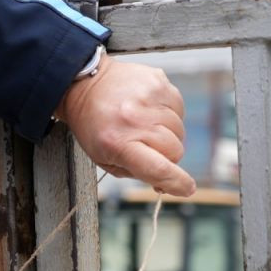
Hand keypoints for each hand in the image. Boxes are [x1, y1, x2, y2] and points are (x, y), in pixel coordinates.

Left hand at [55, 53, 195, 196]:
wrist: (84, 84)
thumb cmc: (93, 125)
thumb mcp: (104, 158)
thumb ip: (137, 173)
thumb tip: (166, 183)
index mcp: (118, 142)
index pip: (160, 169)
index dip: (178, 183)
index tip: (186, 188)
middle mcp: (134, 119)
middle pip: (175, 151)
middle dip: (166, 156)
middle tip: (146, 146)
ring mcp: (149, 98)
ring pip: (180, 131)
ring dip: (167, 133)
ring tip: (143, 124)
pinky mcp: (158, 82)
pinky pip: (179, 109)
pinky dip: (168, 114)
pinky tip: (149, 110)